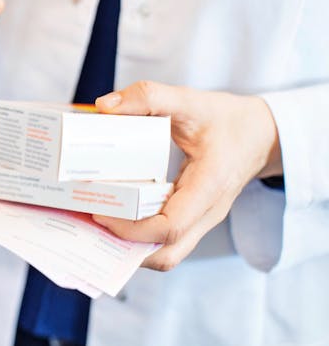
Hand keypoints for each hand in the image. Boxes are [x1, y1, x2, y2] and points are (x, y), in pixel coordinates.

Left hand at [92, 81, 282, 270]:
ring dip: (131, 246)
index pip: (170, 226)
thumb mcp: (190, 100)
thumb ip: (150, 97)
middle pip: (167, 253)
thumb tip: (105, 107)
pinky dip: (139, 237)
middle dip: (125, 247)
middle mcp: (207, 212)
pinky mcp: (193, 218)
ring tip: (96, 223)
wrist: (261, 134)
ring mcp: (201, 220)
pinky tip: (114, 216)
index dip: (131, 228)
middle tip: (90, 222)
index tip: (100, 211)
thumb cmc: (227, 119)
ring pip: (166, 252)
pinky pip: (165, 239)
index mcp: (209, 186)